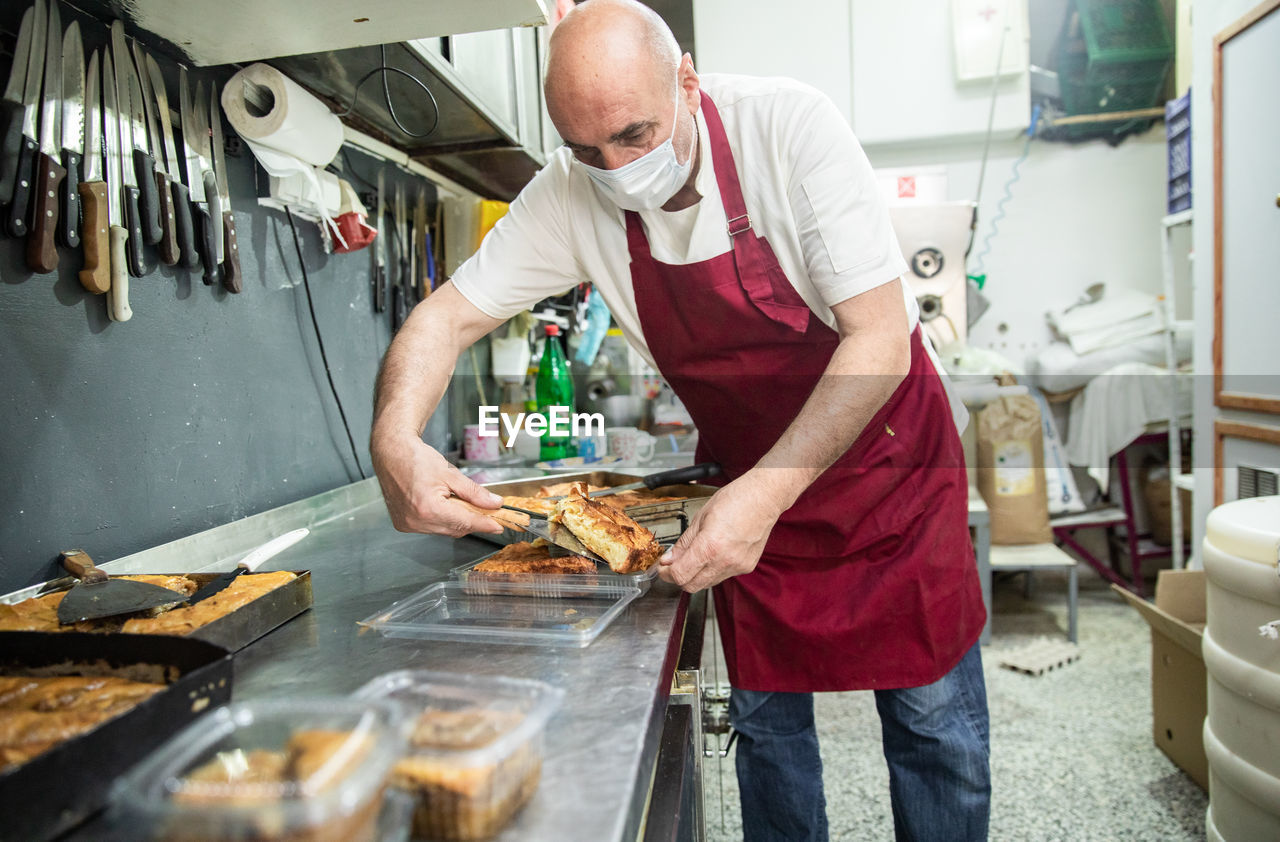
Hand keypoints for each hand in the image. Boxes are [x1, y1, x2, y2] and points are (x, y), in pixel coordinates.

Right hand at [370, 434, 504, 535]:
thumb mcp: (451, 473)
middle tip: (486, 512)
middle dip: (472, 521)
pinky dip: (441, 520)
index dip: (485, 524)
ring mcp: (408, 525)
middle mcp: (416, 521)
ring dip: (456, 521)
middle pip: (455, 529)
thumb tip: (494, 503)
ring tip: (458, 502)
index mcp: (428, 508)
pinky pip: (431, 528)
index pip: (465, 522)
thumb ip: (474, 492)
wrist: (391, 453)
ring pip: (444, 530)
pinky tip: (442, 506)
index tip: (498, 526)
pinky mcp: (403, 524)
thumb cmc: (416, 459)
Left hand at [658, 475, 781, 591]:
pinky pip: (723, 576)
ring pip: (707, 583)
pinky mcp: (747, 567)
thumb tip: (669, 559)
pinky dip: (713, 570)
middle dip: (678, 577)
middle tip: (672, 565)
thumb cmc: (735, 499)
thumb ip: (683, 542)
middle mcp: (725, 561)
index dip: (666, 574)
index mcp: (710, 546)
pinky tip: (714, 554)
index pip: (680, 575)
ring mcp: (737, 566)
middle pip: (692, 586)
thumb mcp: (700, 517)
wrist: (764, 497)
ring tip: (694, 556)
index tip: (662, 568)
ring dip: (696, 575)